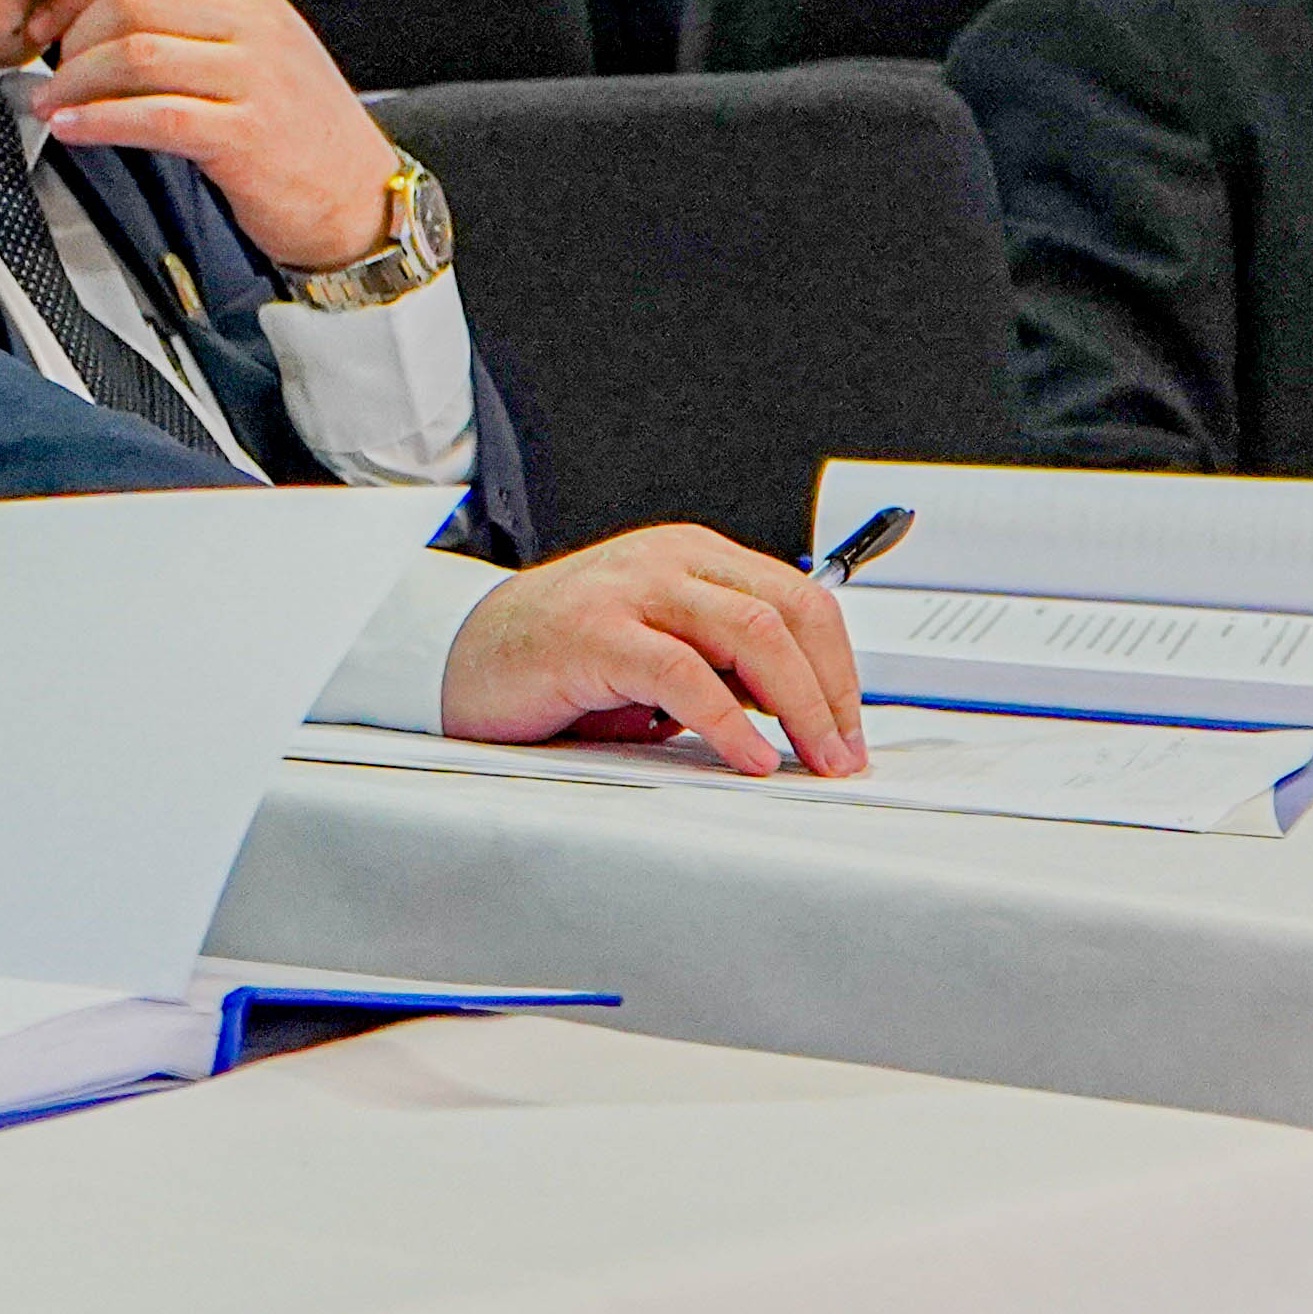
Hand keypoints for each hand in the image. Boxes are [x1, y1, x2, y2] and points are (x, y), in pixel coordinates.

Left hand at [33, 0, 410, 273]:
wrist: (360, 200)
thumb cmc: (299, 135)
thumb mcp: (256, 58)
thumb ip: (194, 31)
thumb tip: (100, 25)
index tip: (46, 22)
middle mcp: (254, 27)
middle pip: (134, 4)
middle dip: (73, 36)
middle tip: (48, 69)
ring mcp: (254, 78)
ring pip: (137, 55)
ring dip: (76, 80)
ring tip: (51, 102)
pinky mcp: (246, 134)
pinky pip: (154, 116)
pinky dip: (100, 121)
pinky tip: (73, 129)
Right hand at [437, 526, 867, 777]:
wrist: (461, 653)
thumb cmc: (559, 656)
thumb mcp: (658, 649)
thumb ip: (723, 665)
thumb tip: (803, 712)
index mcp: (691, 556)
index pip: (801, 596)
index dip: (841, 667)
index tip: (851, 726)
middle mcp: (667, 560)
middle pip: (788, 609)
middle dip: (832, 689)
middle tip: (842, 752)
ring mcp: (630, 589)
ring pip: (750, 631)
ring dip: (800, 705)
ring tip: (811, 757)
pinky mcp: (593, 633)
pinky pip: (682, 673)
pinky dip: (728, 721)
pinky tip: (746, 755)